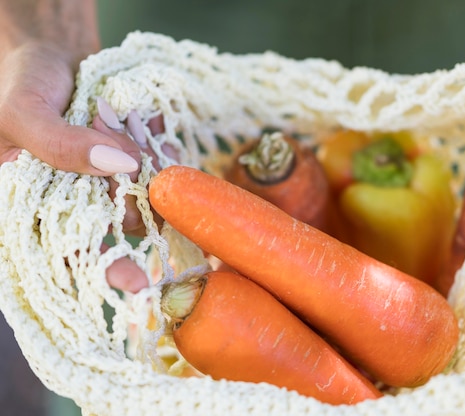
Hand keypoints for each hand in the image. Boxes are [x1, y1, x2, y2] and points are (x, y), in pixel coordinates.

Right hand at [0, 40, 151, 291]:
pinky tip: (152, 125)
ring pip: (146, 196)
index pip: (73, 253)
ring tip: (137, 131)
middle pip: (122, 223)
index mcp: (37, 205)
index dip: (106, 270)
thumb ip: (60, 145)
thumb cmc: (20, 84)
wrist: (49, 54)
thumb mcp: (23, 113)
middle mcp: (78, 201)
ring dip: (151, 168)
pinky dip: (161, 149)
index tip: (140, 284)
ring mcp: (108, 181)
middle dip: (138, 198)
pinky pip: (157, 166)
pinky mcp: (130, 160)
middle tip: (140, 163)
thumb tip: (121, 166)